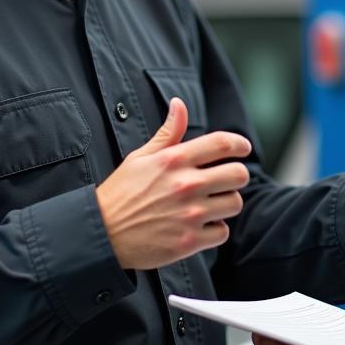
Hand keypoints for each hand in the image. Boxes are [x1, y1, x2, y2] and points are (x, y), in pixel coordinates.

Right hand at [97, 98, 251, 269]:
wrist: (101, 234)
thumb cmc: (121, 193)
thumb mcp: (140, 157)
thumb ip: (168, 132)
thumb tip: (180, 103)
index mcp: (174, 160)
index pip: (222, 144)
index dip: (239, 144)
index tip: (243, 149)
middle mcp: (185, 185)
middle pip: (238, 175)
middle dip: (236, 176)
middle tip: (224, 180)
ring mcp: (189, 214)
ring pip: (234, 203)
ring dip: (226, 203)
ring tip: (210, 203)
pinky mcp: (189, 241)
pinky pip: (222, 232)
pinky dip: (214, 229)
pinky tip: (200, 225)